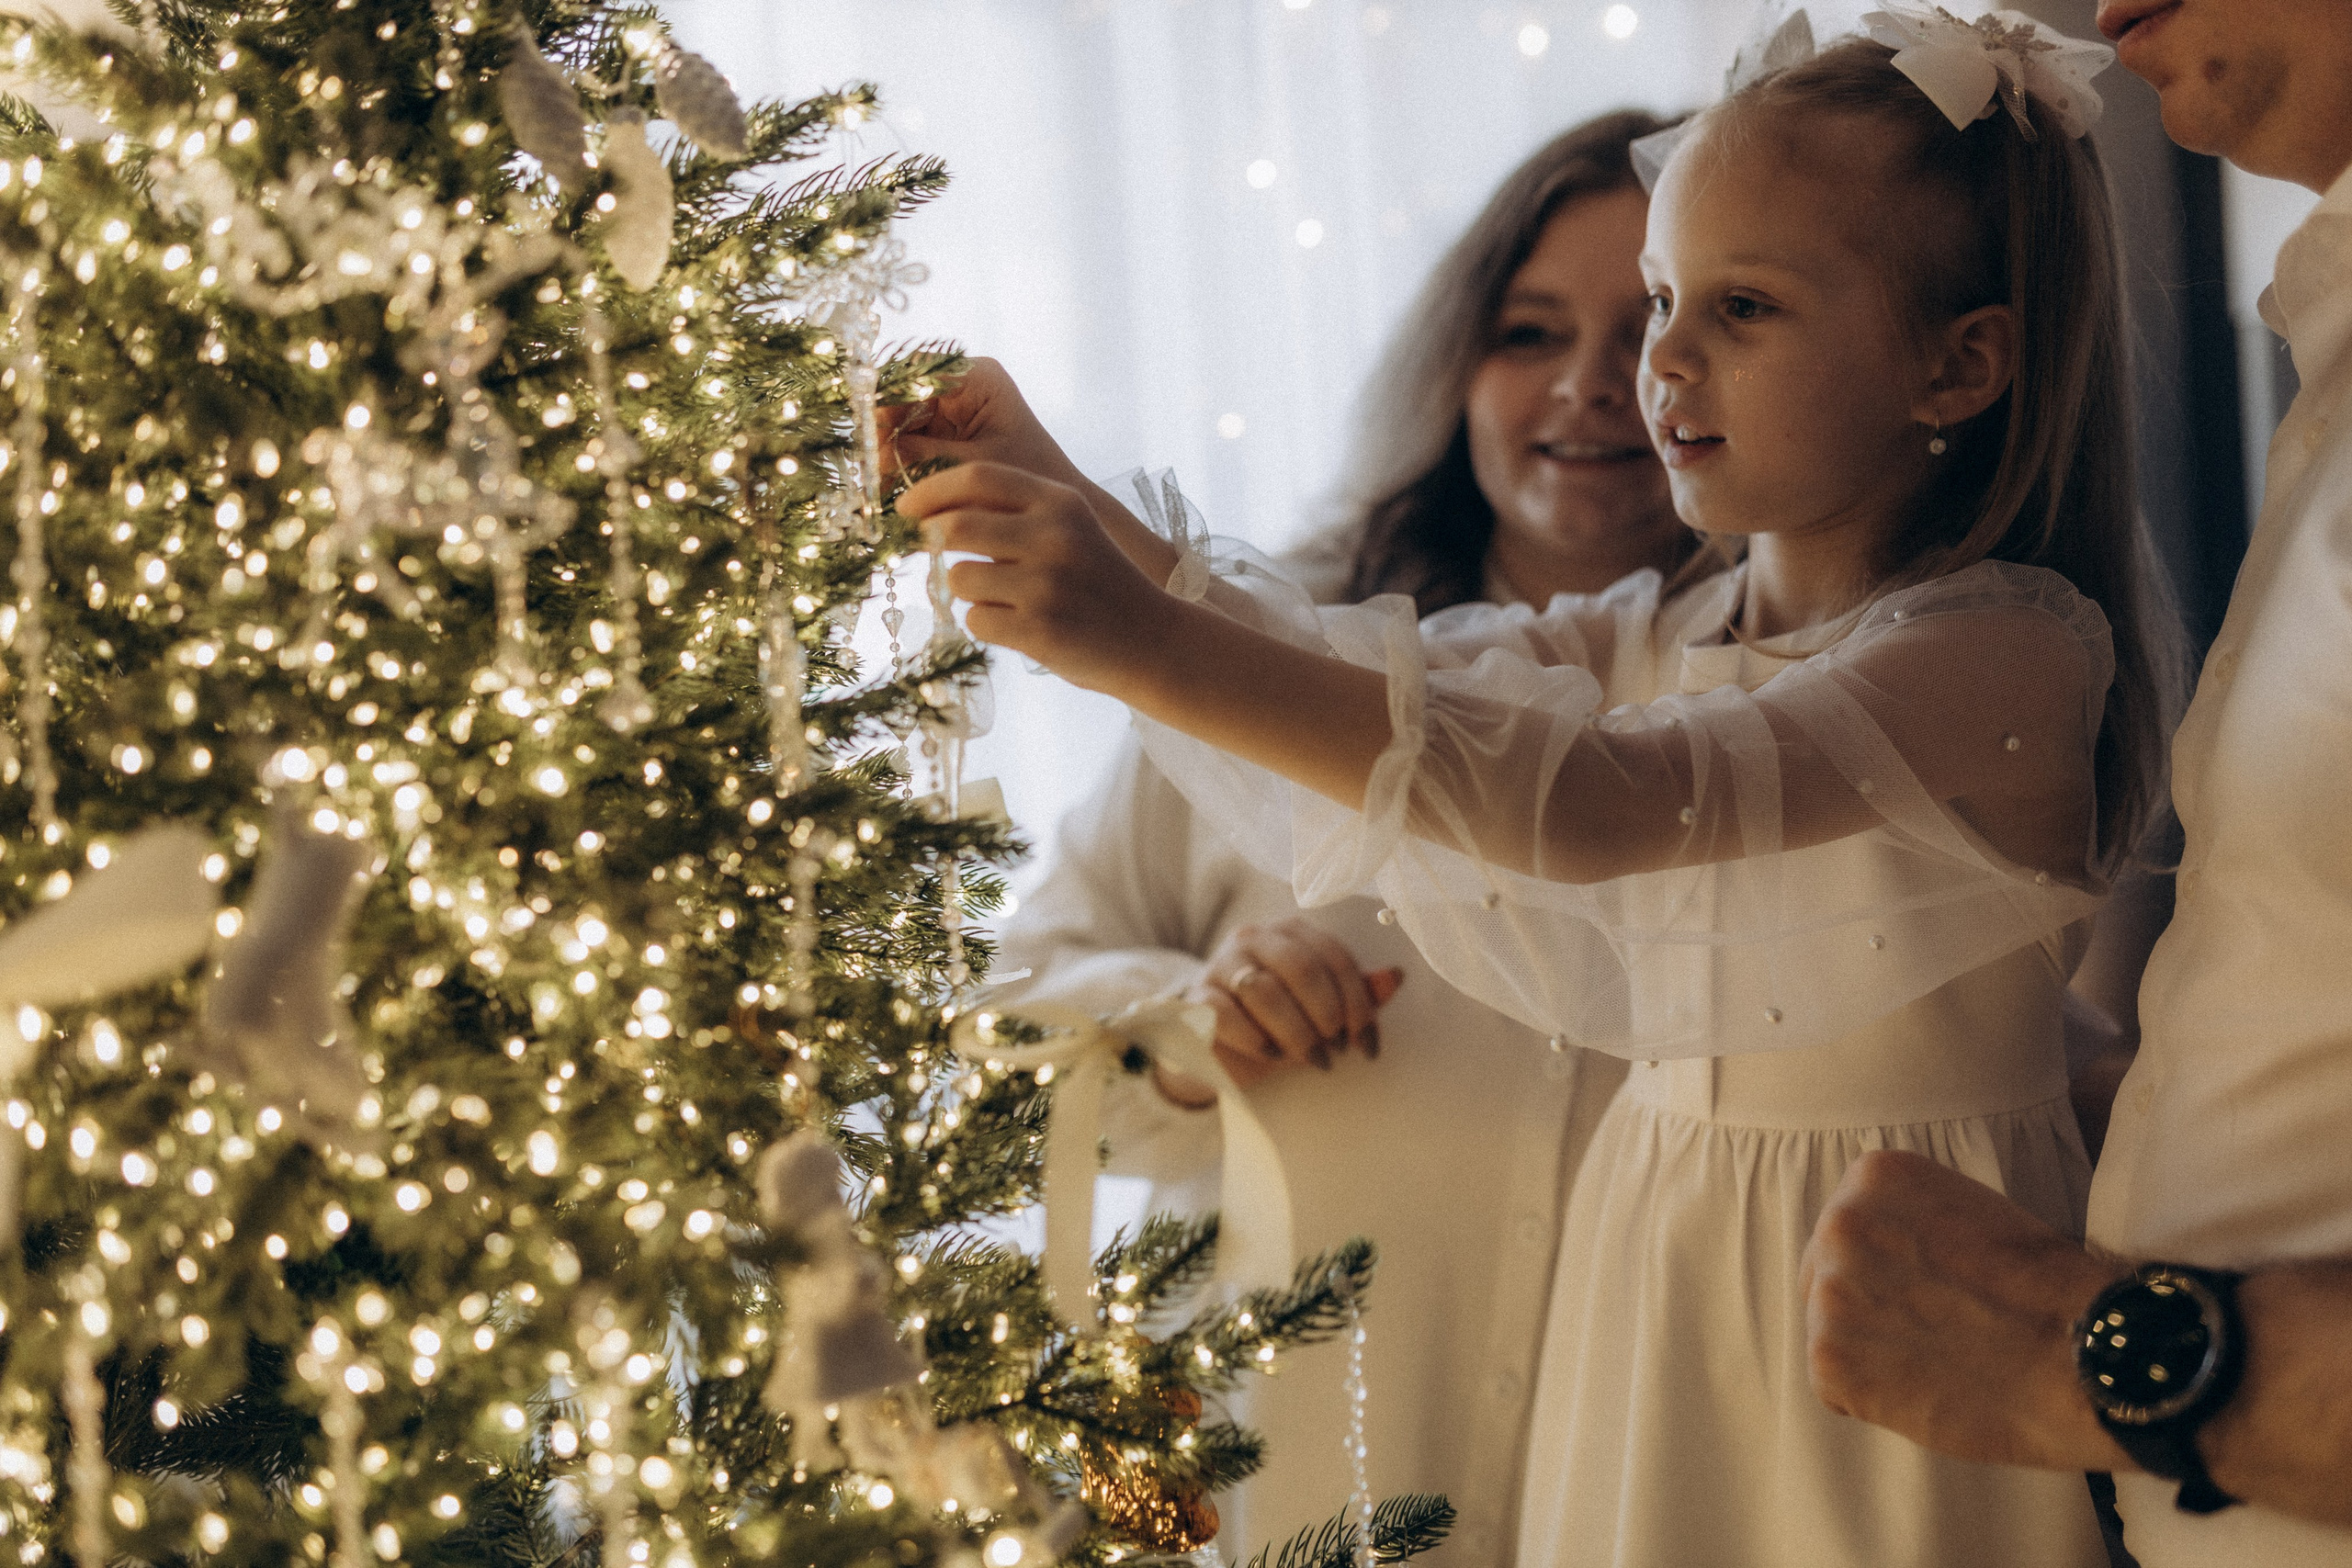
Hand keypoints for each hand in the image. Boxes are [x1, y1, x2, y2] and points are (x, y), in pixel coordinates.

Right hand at [880, 358, 1087, 490]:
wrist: (1053, 507)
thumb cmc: (1029, 478)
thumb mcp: (975, 466)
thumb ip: (925, 456)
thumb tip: (877, 456)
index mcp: (976, 377)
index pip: (917, 371)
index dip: (888, 395)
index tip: (872, 430)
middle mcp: (960, 384)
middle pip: (904, 396)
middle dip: (884, 431)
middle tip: (871, 467)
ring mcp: (951, 408)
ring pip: (902, 421)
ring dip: (888, 451)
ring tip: (878, 484)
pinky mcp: (946, 433)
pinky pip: (911, 440)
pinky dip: (900, 463)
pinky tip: (889, 486)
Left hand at [898, 461, 1175, 692]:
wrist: (1151, 640)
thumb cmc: (1096, 581)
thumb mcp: (1070, 528)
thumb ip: (1013, 511)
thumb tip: (930, 512)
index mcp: (1060, 502)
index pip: (977, 478)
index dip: (931, 490)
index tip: (906, 506)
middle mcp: (1053, 536)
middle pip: (954, 526)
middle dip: (929, 539)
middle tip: (926, 550)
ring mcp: (1046, 584)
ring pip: (959, 577)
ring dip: (967, 590)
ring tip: (1003, 599)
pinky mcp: (1039, 629)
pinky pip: (976, 620)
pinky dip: (987, 625)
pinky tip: (1020, 627)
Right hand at [1160, 920, 1403, 1099]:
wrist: (1218, 1049)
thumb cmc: (1277, 1025)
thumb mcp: (1320, 1012)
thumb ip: (1355, 994)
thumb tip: (1396, 976)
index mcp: (1291, 933)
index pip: (1334, 957)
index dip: (1358, 1003)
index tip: (1368, 1045)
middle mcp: (1253, 937)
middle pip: (1301, 967)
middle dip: (1326, 1014)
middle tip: (1335, 1049)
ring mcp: (1220, 964)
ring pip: (1263, 990)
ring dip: (1295, 1031)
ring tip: (1309, 1058)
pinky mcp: (1194, 996)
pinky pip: (1225, 1012)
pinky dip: (1253, 1038)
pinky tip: (1269, 1055)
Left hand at [1800, 1149, 2131, 1471]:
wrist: (2083, 1360)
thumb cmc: (2046, 1291)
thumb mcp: (1971, 1213)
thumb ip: (1909, 1221)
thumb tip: (1878, 1253)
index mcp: (1875, 1178)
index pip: (1848, 1230)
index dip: (1885, 1271)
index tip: (1925, 1292)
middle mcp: (1839, 1224)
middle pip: (1827, 1277)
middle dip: (1868, 1309)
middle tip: (1931, 1336)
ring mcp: (1829, 1292)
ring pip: (1829, 1332)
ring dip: (1871, 1355)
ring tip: (1938, 1364)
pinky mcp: (1829, 1360)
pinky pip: (1835, 1386)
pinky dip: (1871, 1400)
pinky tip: (1926, 1393)